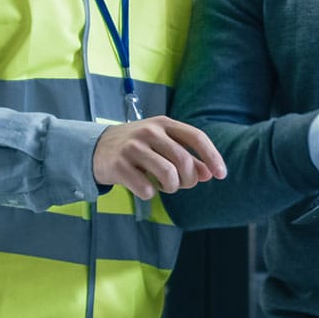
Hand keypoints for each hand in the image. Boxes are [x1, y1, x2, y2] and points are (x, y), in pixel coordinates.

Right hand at [92, 116, 226, 200]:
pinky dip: (150, 193)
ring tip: (165, 186)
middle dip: (189, 179)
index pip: (196, 137)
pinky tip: (144, 187)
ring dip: (171, 187)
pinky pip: (146, 188)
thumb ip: (187, 158)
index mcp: (164, 123)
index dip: (212, 156)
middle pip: (183, 160)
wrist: (97, 148)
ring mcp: (133, 147)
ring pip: (168, 175)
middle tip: (182, 185)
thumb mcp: (162, 145)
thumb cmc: (138, 147)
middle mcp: (150, 131)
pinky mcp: (119, 165)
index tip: (221, 174)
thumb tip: (209, 174)